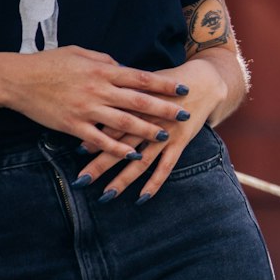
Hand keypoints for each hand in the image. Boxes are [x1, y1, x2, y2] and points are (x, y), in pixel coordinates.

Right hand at [0, 45, 191, 157]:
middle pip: (138, 100)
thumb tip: (123, 66)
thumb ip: (105, 60)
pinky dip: (117, 149)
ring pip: (123, 122)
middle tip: (184, 115)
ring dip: (145, 130)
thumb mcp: (81, 52)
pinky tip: (132, 155)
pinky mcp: (73, 126)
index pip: (141, 77)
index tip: (182, 89)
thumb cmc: (50, 62)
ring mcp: (86, 108)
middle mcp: (99, 88)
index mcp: (102, 69)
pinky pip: (100, 140)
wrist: (19, 79)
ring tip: (163, 136)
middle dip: (163, 109)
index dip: (164, 84)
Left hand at [76, 56, 227, 200]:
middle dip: (100, 164)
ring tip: (106, 195)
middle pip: (120, 145)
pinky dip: (154, 182)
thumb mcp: (143, 82)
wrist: (203, 81)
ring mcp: (165, 133)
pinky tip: (141, 198)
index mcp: (137, 103)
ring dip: (123, 179)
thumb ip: (121, 91)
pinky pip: (166, 166)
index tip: (76, 151)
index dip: (94, 136)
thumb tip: (96, 99)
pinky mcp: (180, 142)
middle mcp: (149, 120)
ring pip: (140, 161)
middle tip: (81, 181)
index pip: (110, 123)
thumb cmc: (167, 82)